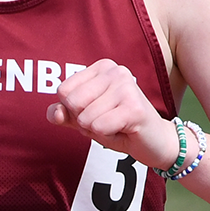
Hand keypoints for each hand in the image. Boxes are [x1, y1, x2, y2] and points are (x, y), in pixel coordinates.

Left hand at [47, 59, 176, 166]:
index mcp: (102, 67)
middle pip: (72, 103)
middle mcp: (115, 71)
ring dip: (98, 131)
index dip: (75, 110)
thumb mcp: (86, 118)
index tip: (98, 111)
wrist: (154, 143)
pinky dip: (107, 137)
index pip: (64, 91)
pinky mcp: (134, 108)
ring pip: (85, 118)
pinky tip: (124, 131)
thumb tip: (54, 113)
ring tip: (117, 126)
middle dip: (85, 121)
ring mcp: (127, 87)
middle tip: (108, 121)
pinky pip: (99, 127)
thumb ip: (65, 114)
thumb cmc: (119, 126)